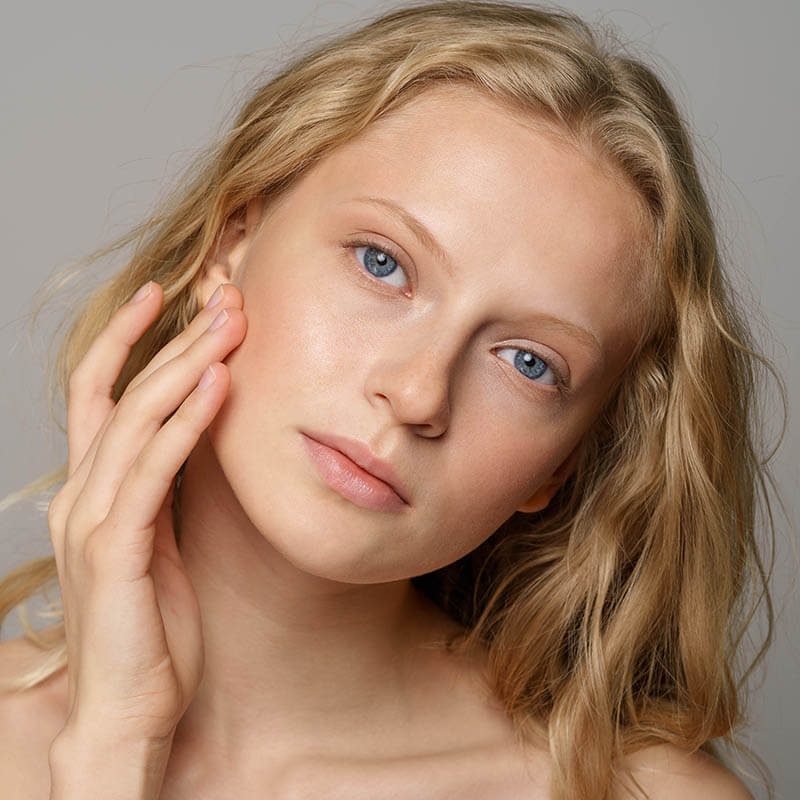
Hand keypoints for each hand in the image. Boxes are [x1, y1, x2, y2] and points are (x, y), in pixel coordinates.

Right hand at [47, 281, 245, 745]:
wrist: (127, 712)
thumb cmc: (149, 632)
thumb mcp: (157, 546)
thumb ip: (161, 494)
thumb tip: (192, 442)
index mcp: (91, 493)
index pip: (101, 396)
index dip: (128, 342)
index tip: (168, 298)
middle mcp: (81, 496)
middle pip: (124, 394)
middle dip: (174, 340)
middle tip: (223, 298)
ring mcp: (92, 521)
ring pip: (136, 419)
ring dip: (186, 366)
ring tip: (230, 325)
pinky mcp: (116, 550)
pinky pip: (154, 471)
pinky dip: (187, 423)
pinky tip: (219, 385)